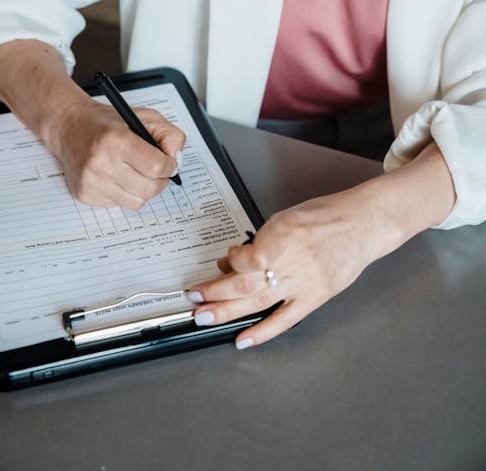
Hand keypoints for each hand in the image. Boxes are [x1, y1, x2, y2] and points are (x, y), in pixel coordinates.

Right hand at [51, 98, 184, 208]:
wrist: (69, 128)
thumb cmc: (107, 123)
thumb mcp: (144, 117)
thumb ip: (169, 134)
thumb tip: (177, 158)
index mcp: (117, 140)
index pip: (157, 167)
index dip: (169, 165)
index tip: (167, 161)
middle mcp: (101, 163)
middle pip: (150, 188)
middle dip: (160, 180)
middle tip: (156, 170)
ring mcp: (91, 182)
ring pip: (138, 202)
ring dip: (143, 189)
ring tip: (135, 172)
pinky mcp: (85, 195)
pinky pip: (120, 204)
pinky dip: (125, 193)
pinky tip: (117, 176)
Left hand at [187, 184, 393, 347]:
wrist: (363, 224)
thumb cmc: (325, 217)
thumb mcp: (286, 218)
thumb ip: (259, 241)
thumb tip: (232, 262)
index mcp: (285, 233)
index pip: (248, 256)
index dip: (232, 262)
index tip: (225, 261)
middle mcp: (294, 259)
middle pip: (246, 282)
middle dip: (215, 292)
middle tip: (194, 298)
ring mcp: (305, 281)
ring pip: (258, 301)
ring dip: (227, 311)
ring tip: (204, 317)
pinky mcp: (316, 297)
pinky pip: (285, 319)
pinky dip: (262, 331)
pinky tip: (243, 339)